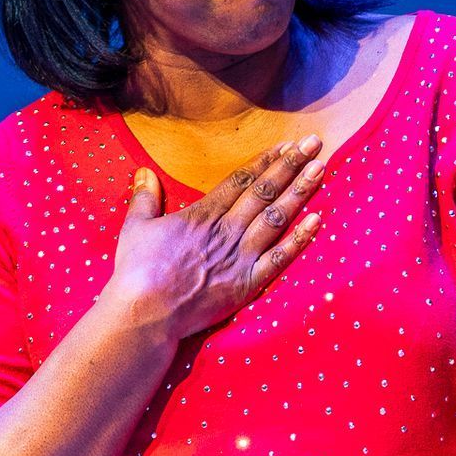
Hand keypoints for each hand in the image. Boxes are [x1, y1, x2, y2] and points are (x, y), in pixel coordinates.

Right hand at [102, 136, 325, 341]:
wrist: (146, 311)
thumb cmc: (137, 271)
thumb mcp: (136, 227)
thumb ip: (144, 198)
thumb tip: (144, 172)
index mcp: (204, 214)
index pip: (242, 180)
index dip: (266, 161)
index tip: (286, 145)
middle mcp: (228, 230)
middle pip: (265, 191)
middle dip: (291, 165)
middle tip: (314, 143)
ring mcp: (241, 256)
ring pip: (277, 217)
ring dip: (300, 192)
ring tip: (320, 168)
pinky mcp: (248, 283)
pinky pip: (280, 258)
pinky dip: (300, 239)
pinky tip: (318, 220)